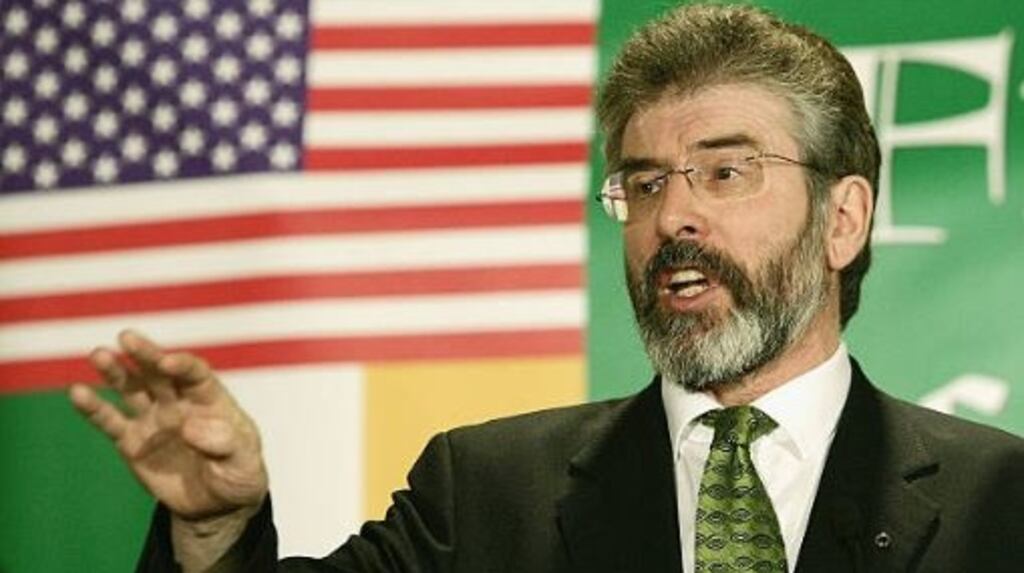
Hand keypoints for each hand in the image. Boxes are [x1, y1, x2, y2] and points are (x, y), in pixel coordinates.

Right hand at [69, 330, 268, 520]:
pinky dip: (93, 407)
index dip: (182, 365)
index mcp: (210, 400)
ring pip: (131, 388)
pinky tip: (77, 392)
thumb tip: (190, 427)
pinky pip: (109, 421)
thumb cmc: (239, 475)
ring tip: (98, 355)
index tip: (167, 362)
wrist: (217, 506)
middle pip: (159, 372)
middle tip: (127, 337)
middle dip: (145, 354)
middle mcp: (179, 402)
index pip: (195, 374)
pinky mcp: (132, 441)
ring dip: (115, 371)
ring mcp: (153, 419)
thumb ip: (224, 444)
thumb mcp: (244, 463)